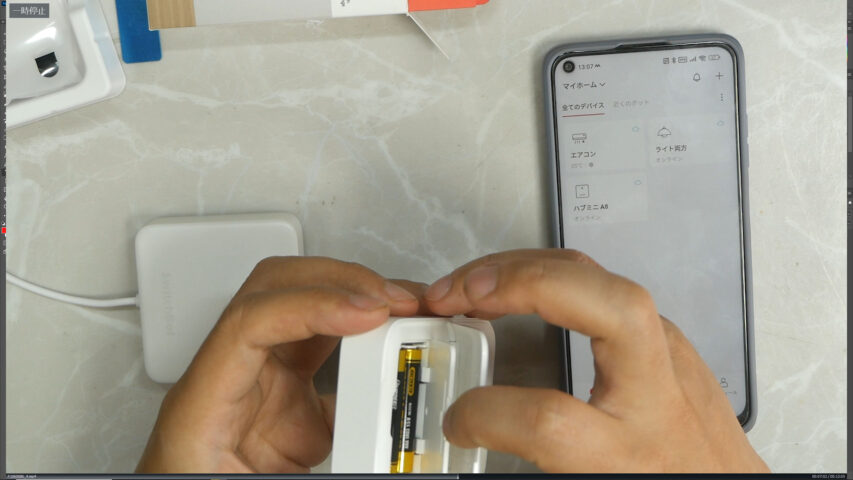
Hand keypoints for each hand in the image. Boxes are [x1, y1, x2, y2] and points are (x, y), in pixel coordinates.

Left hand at [136, 257, 426, 472]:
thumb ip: (316, 464)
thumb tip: (372, 454)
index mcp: (201, 406)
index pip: (250, 321)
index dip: (313, 304)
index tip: (366, 313)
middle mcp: (231, 383)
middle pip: (276, 291)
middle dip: (340, 281)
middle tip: (391, 299)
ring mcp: (259, 390)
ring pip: (304, 313)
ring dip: (355, 300)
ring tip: (401, 310)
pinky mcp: (286, 410)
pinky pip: (325, 357)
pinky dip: (365, 347)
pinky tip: (393, 352)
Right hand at [423, 249, 767, 472]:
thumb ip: (530, 450)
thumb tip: (467, 427)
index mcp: (637, 450)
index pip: (554, 421)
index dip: (487, 414)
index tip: (459, 418)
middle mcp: (660, 389)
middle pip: (602, 304)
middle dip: (516, 284)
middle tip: (452, 296)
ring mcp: (663, 347)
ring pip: (598, 274)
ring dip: (521, 266)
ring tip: (469, 283)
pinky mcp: (656, 330)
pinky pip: (596, 279)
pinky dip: (542, 272)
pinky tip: (512, 283)